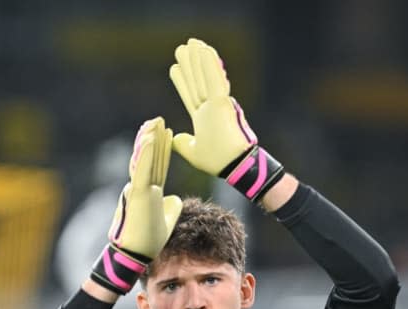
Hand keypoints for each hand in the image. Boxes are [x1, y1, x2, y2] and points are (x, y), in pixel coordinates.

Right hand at [91, 117, 181, 294]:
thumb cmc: (149, 240)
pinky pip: (142, 170)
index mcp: (150, 191)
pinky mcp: (137, 194)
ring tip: (154, 122)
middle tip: (159, 119)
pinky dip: (145, 154)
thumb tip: (176, 199)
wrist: (137, 254)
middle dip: (155, 138)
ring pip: (143, 160)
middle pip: (150, 158)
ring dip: (149, 139)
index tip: (166, 132)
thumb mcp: (166, 221)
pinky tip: (149, 139)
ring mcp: (138, 189)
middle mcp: (142, 187)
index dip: (162, 148)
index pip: (157, 165)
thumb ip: (170, 208)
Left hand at [170, 38, 283, 202]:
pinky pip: (215, 79)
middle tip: (181, 48)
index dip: (182, 82)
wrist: (233, 166)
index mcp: (204, 118)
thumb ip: (182, 143)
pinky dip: (209, 64)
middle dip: (189, 65)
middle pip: (197, 81)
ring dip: (197, 58)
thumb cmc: (218, 162)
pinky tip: (203, 49)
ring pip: (205, 76)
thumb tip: (174, 137)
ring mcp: (218, 103)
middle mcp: (211, 108)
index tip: (174, 68)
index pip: (190, 95)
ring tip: (190, 43)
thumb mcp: (193, 152)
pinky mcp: (223, 102)